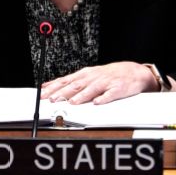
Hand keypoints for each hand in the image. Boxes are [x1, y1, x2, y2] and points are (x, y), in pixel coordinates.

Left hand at [40, 61, 157, 104]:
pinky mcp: (118, 88)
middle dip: (63, 93)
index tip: (43, 94)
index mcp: (84, 74)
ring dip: (81, 96)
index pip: (65, 81)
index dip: (54, 87)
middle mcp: (93, 77)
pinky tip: (97, 103)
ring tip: (73, 102)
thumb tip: (49, 85)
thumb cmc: (107, 75)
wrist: (132, 71)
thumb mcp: (87, 75)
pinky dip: (103, 98)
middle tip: (53, 99)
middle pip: (76, 85)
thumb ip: (70, 81)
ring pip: (92, 89)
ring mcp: (106, 82)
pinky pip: (110, 94)